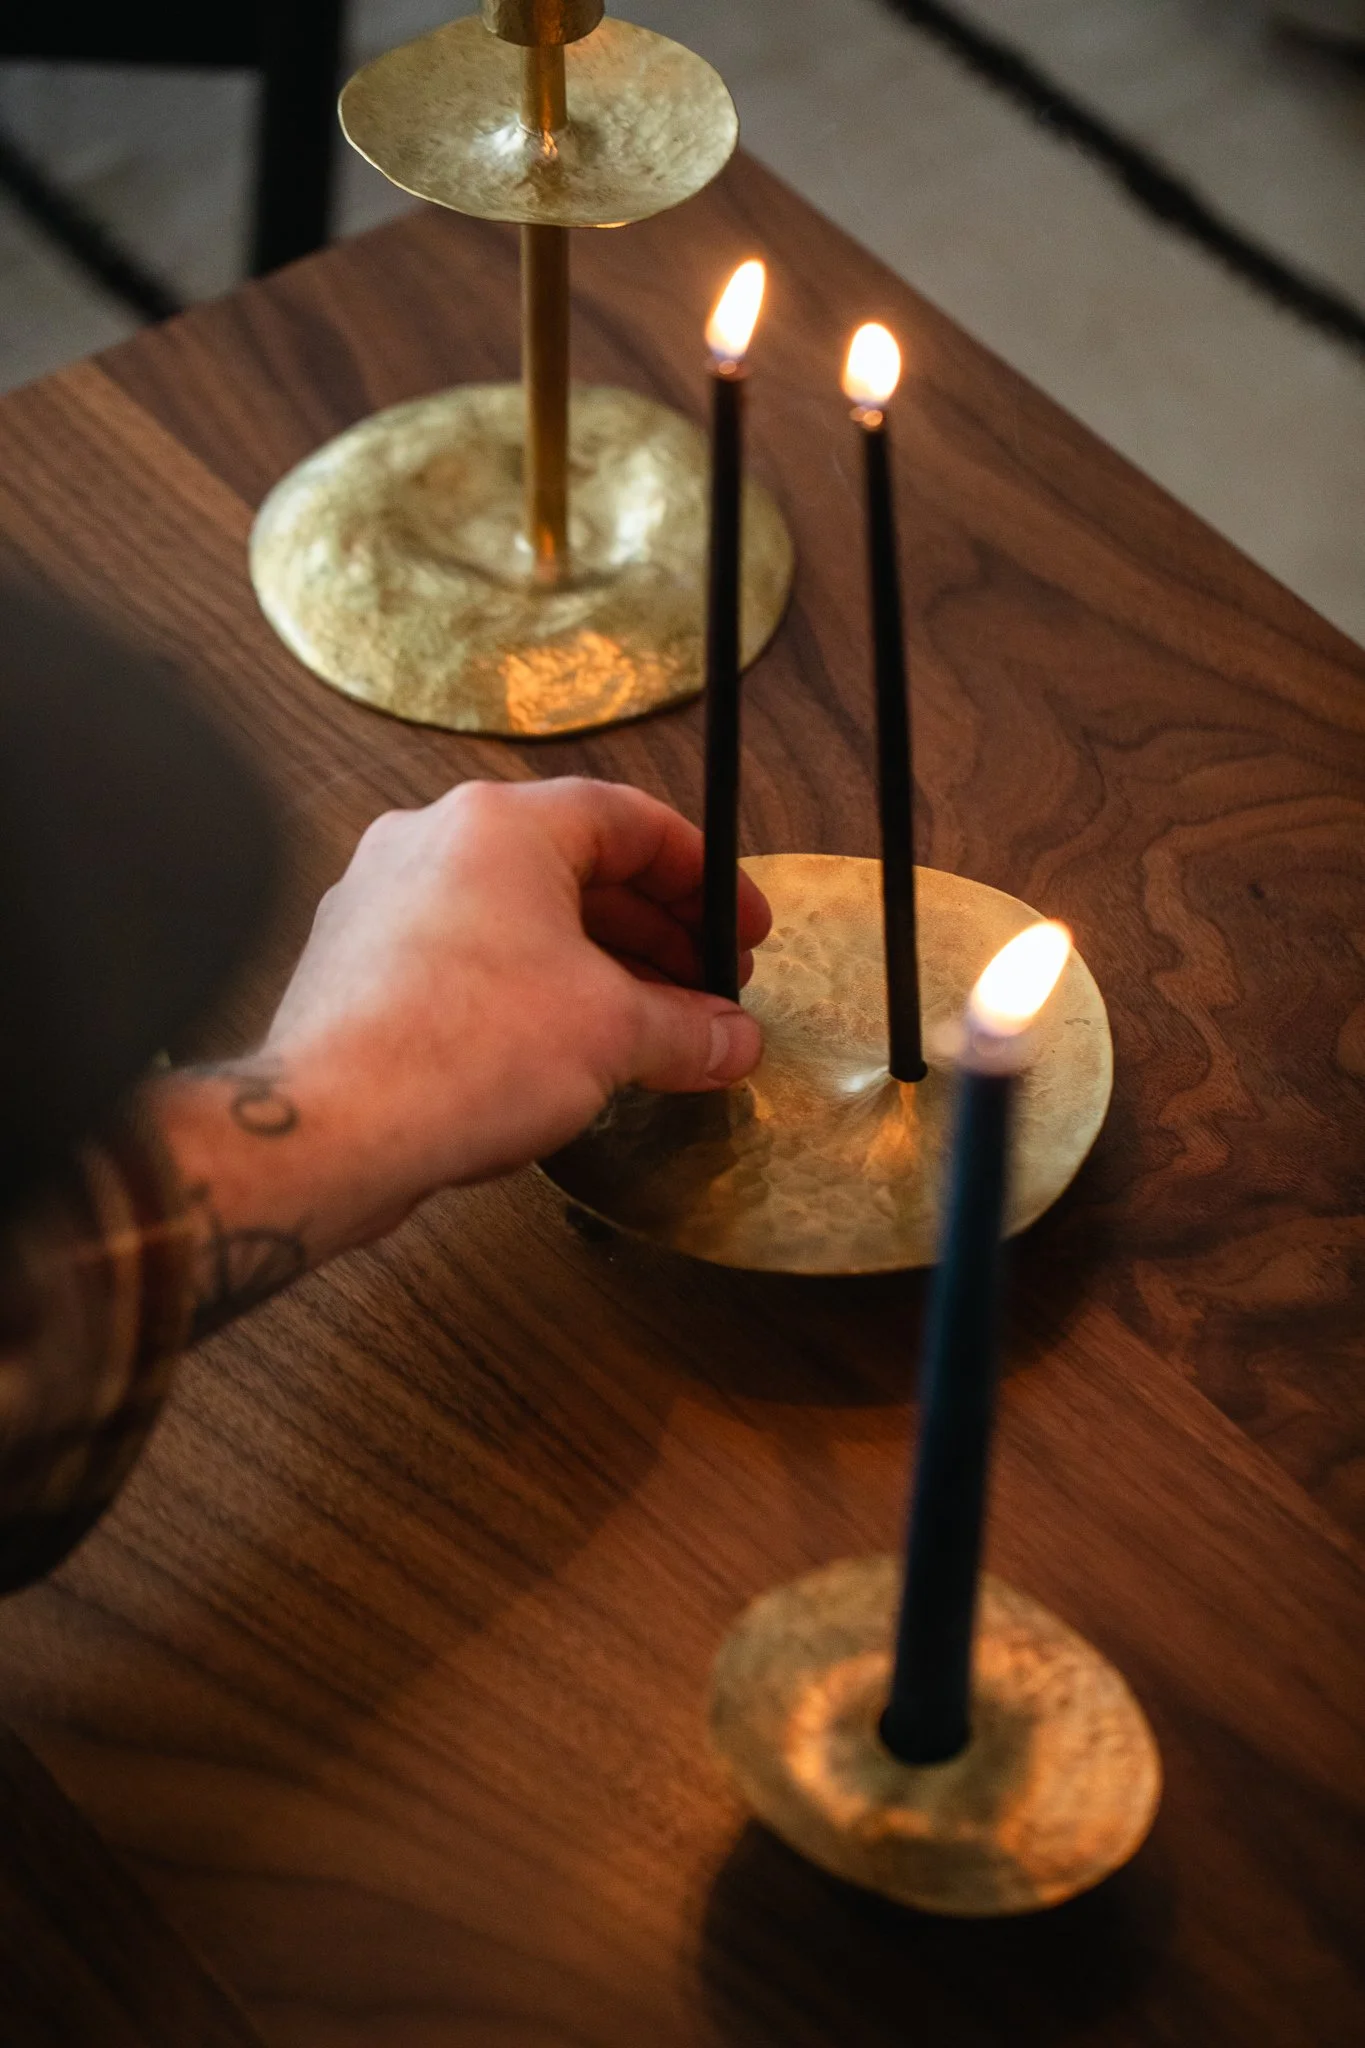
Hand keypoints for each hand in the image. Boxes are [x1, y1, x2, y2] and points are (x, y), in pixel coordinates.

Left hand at [154, 778, 770, 1323]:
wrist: (332, 1131)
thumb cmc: (461, 1054)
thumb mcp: (613, 1034)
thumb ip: (687, 1028)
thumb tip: (731, 1040)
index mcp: (500, 824)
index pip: (630, 821)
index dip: (703, 877)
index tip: (741, 929)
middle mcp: (433, 842)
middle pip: (575, 868)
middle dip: (655, 933)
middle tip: (707, 988)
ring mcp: (384, 901)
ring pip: (519, 917)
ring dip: (598, 967)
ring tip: (653, 1031)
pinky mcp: (358, 964)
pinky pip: (469, 958)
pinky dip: (531, 991)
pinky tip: (568, 1051)